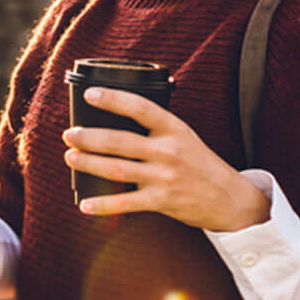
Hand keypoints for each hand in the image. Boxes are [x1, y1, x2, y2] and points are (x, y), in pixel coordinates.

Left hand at [64, 87, 270, 229]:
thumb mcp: (184, 136)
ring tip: (70, 158)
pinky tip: (85, 205)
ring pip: (117, 169)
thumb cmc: (200, 164)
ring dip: (89, 164)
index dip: (113, 99)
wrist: (230, 199)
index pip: (140, 107)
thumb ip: (156, 128)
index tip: (89, 94)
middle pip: (120, 140)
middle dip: (89, 137)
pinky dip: (103, 205)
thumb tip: (116, 119)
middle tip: (69, 134)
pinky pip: (126, 203)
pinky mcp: (162, 200)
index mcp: (173, 128)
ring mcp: (165, 176)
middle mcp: (168, 150)